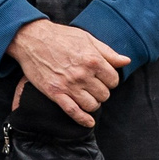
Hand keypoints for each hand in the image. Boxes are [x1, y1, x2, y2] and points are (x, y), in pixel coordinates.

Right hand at [6, 20, 128, 126]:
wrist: (32, 39)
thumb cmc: (61, 36)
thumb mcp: (88, 39)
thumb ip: (108, 52)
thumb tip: (126, 61)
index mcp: (93, 60)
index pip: (114, 80)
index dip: (110, 80)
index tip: (103, 79)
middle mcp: (83, 74)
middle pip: (104, 94)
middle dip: (101, 91)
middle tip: (94, 86)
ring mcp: (69, 85)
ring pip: (92, 105)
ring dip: (93, 103)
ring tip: (88, 97)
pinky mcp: (55, 93)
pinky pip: (73, 111)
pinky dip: (83, 119)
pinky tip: (88, 122)